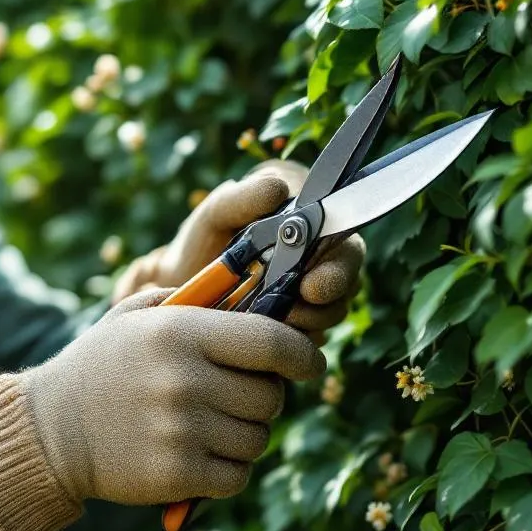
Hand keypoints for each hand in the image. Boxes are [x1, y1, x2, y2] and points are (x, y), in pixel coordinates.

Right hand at [0, 288, 322, 530]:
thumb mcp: (135, 315)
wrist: (49, 430)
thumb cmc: (101, 366)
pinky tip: (200, 454)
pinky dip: (228, 470)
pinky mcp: (177, 474)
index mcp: (181, 332)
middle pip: (270, 396)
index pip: (271, 342)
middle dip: (263, 397)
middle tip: (238, 396)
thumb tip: (255, 295)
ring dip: (245, 435)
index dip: (302, 355)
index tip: (310, 363)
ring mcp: (182, 430)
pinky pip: (237, 475)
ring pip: (257, 438)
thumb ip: (192, 299)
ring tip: (211, 425)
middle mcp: (185, 379)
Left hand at [111, 159, 365, 343]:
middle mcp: (322, 254)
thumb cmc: (203, 240)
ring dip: (306, 323)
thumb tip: (277, 190)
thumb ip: (242, 198)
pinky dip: (292, 341)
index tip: (312, 288)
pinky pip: (311, 337)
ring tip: (270, 322)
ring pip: (331, 313)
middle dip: (324, 304)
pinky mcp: (302, 323)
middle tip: (291, 313)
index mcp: (310, 219)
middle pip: (347, 282)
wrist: (184, 284)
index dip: (339, 268)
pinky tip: (265, 338)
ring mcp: (314, 290)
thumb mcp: (216, 213)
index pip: (346, 242)